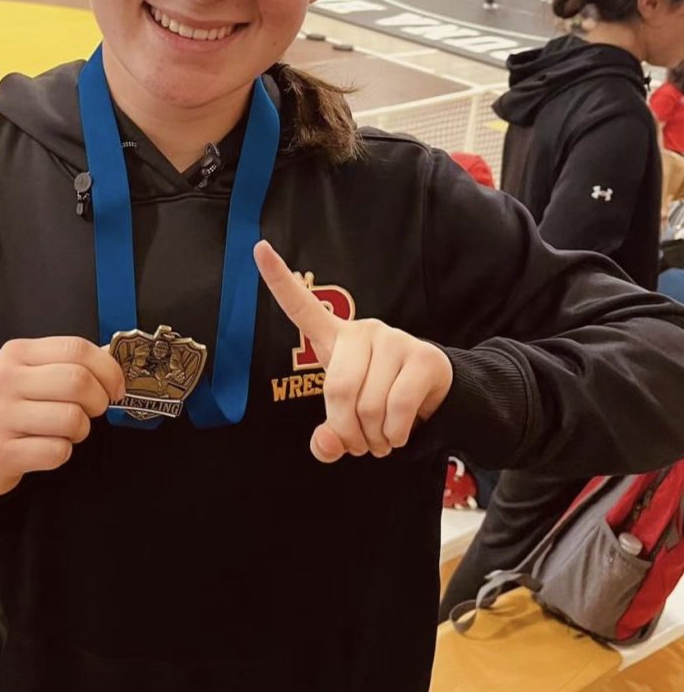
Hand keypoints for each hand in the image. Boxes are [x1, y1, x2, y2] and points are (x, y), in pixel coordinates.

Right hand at [0, 337, 125, 497]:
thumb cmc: (14, 407)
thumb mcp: (33, 374)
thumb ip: (71, 363)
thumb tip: (115, 358)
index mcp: (17, 353)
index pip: (76, 348)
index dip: (108, 369)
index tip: (116, 387)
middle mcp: (5, 380)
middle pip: (77, 381)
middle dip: (99, 400)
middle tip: (94, 410)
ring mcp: (0, 416)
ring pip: (72, 418)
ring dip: (81, 430)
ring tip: (66, 430)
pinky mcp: (0, 452)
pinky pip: (57, 451)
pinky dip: (63, 452)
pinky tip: (47, 448)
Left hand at [254, 241, 452, 462]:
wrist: (433, 394)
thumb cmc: (377, 399)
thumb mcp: (346, 418)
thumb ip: (329, 437)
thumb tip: (328, 443)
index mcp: (334, 337)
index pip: (301, 305)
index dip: (279, 279)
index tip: (259, 248)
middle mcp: (363, 330)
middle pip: (338, 389)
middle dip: (346, 431)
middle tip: (357, 444)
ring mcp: (395, 340)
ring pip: (369, 406)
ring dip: (374, 440)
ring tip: (380, 438)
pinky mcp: (424, 358)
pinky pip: (398, 409)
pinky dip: (394, 436)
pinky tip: (398, 435)